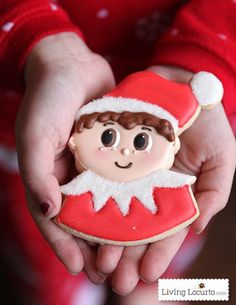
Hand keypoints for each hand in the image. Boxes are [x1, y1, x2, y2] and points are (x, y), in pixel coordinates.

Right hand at [15, 32, 114, 274]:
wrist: (73, 66)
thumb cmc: (48, 98)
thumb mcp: (35, 134)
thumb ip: (37, 172)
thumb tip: (48, 210)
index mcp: (47, 175)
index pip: (53, 218)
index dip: (62, 244)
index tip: (78, 266)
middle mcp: (70, 174)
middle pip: (81, 217)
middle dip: (91, 245)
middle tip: (105, 271)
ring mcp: (92, 165)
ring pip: (103, 204)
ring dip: (112, 228)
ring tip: (126, 253)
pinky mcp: (111, 152)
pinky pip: (120, 179)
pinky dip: (128, 198)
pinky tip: (141, 213)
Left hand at [94, 66, 235, 294]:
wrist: (181, 90)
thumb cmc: (206, 124)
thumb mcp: (221, 159)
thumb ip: (213, 195)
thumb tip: (196, 230)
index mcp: (174, 194)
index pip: (166, 231)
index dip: (159, 254)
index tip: (149, 276)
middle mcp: (148, 189)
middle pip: (136, 228)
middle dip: (127, 257)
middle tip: (117, 281)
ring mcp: (127, 174)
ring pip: (114, 212)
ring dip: (106, 240)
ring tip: (100, 265)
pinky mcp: (109, 156)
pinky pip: (98, 184)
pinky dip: (93, 206)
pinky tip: (85, 228)